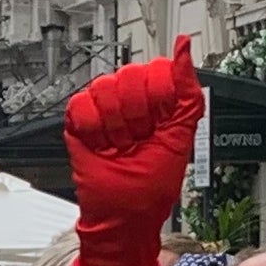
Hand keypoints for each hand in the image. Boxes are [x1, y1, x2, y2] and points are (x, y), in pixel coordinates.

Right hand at [64, 42, 204, 227]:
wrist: (124, 216)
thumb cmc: (152, 187)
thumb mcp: (181, 136)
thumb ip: (187, 92)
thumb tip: (185, 49)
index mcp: (157, 101)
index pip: (156, 69)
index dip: (158, 98)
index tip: (160, 123)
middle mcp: (130, 101)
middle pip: (129, 75)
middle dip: (137, 115)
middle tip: (138, 138)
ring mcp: (103, 110)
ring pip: (104, 88)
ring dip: (115, 126)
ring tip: (119, 145)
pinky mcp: (78, 122)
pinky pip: (80, 105)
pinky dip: (93, 129)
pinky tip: (100, 144)